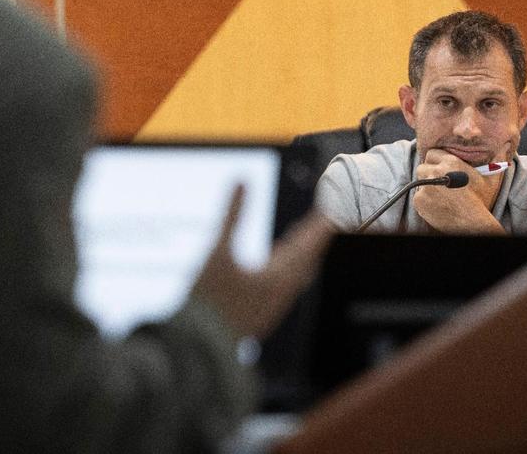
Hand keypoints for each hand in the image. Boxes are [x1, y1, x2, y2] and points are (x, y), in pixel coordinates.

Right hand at [190, 185, 334, 338]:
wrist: (197, 347)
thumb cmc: (207, 300)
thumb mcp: (217, 250)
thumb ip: (231, 214)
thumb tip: (241, 180)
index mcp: (277, 277)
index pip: (307, 243)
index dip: (319, 225)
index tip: (329, 211)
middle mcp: (281, 294)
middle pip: (307, 261)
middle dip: (313, 240)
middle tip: (320, 222)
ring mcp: (272, 309)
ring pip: (296, 277)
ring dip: (301, 256)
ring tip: (299, 240)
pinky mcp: (260, 318)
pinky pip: (283, 290)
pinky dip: (288, 272)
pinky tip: (275, 269)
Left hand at [412, 149, 503, 233]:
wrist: (472, 224)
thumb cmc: (481, 201)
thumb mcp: (490, 179)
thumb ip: (496, 160)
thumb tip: (506, 145)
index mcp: (450, 162)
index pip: (431, 153)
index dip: (436, 162)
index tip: (442, 171)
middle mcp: (435, 171)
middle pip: (423, 167)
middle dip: (429, 174)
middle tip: (440, 185)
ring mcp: (426, 186)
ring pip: (419, 182)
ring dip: (426, 187)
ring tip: (441, 196)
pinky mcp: (420, 200)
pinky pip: (417, 196)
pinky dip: (424, 201)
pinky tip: (437, 205)